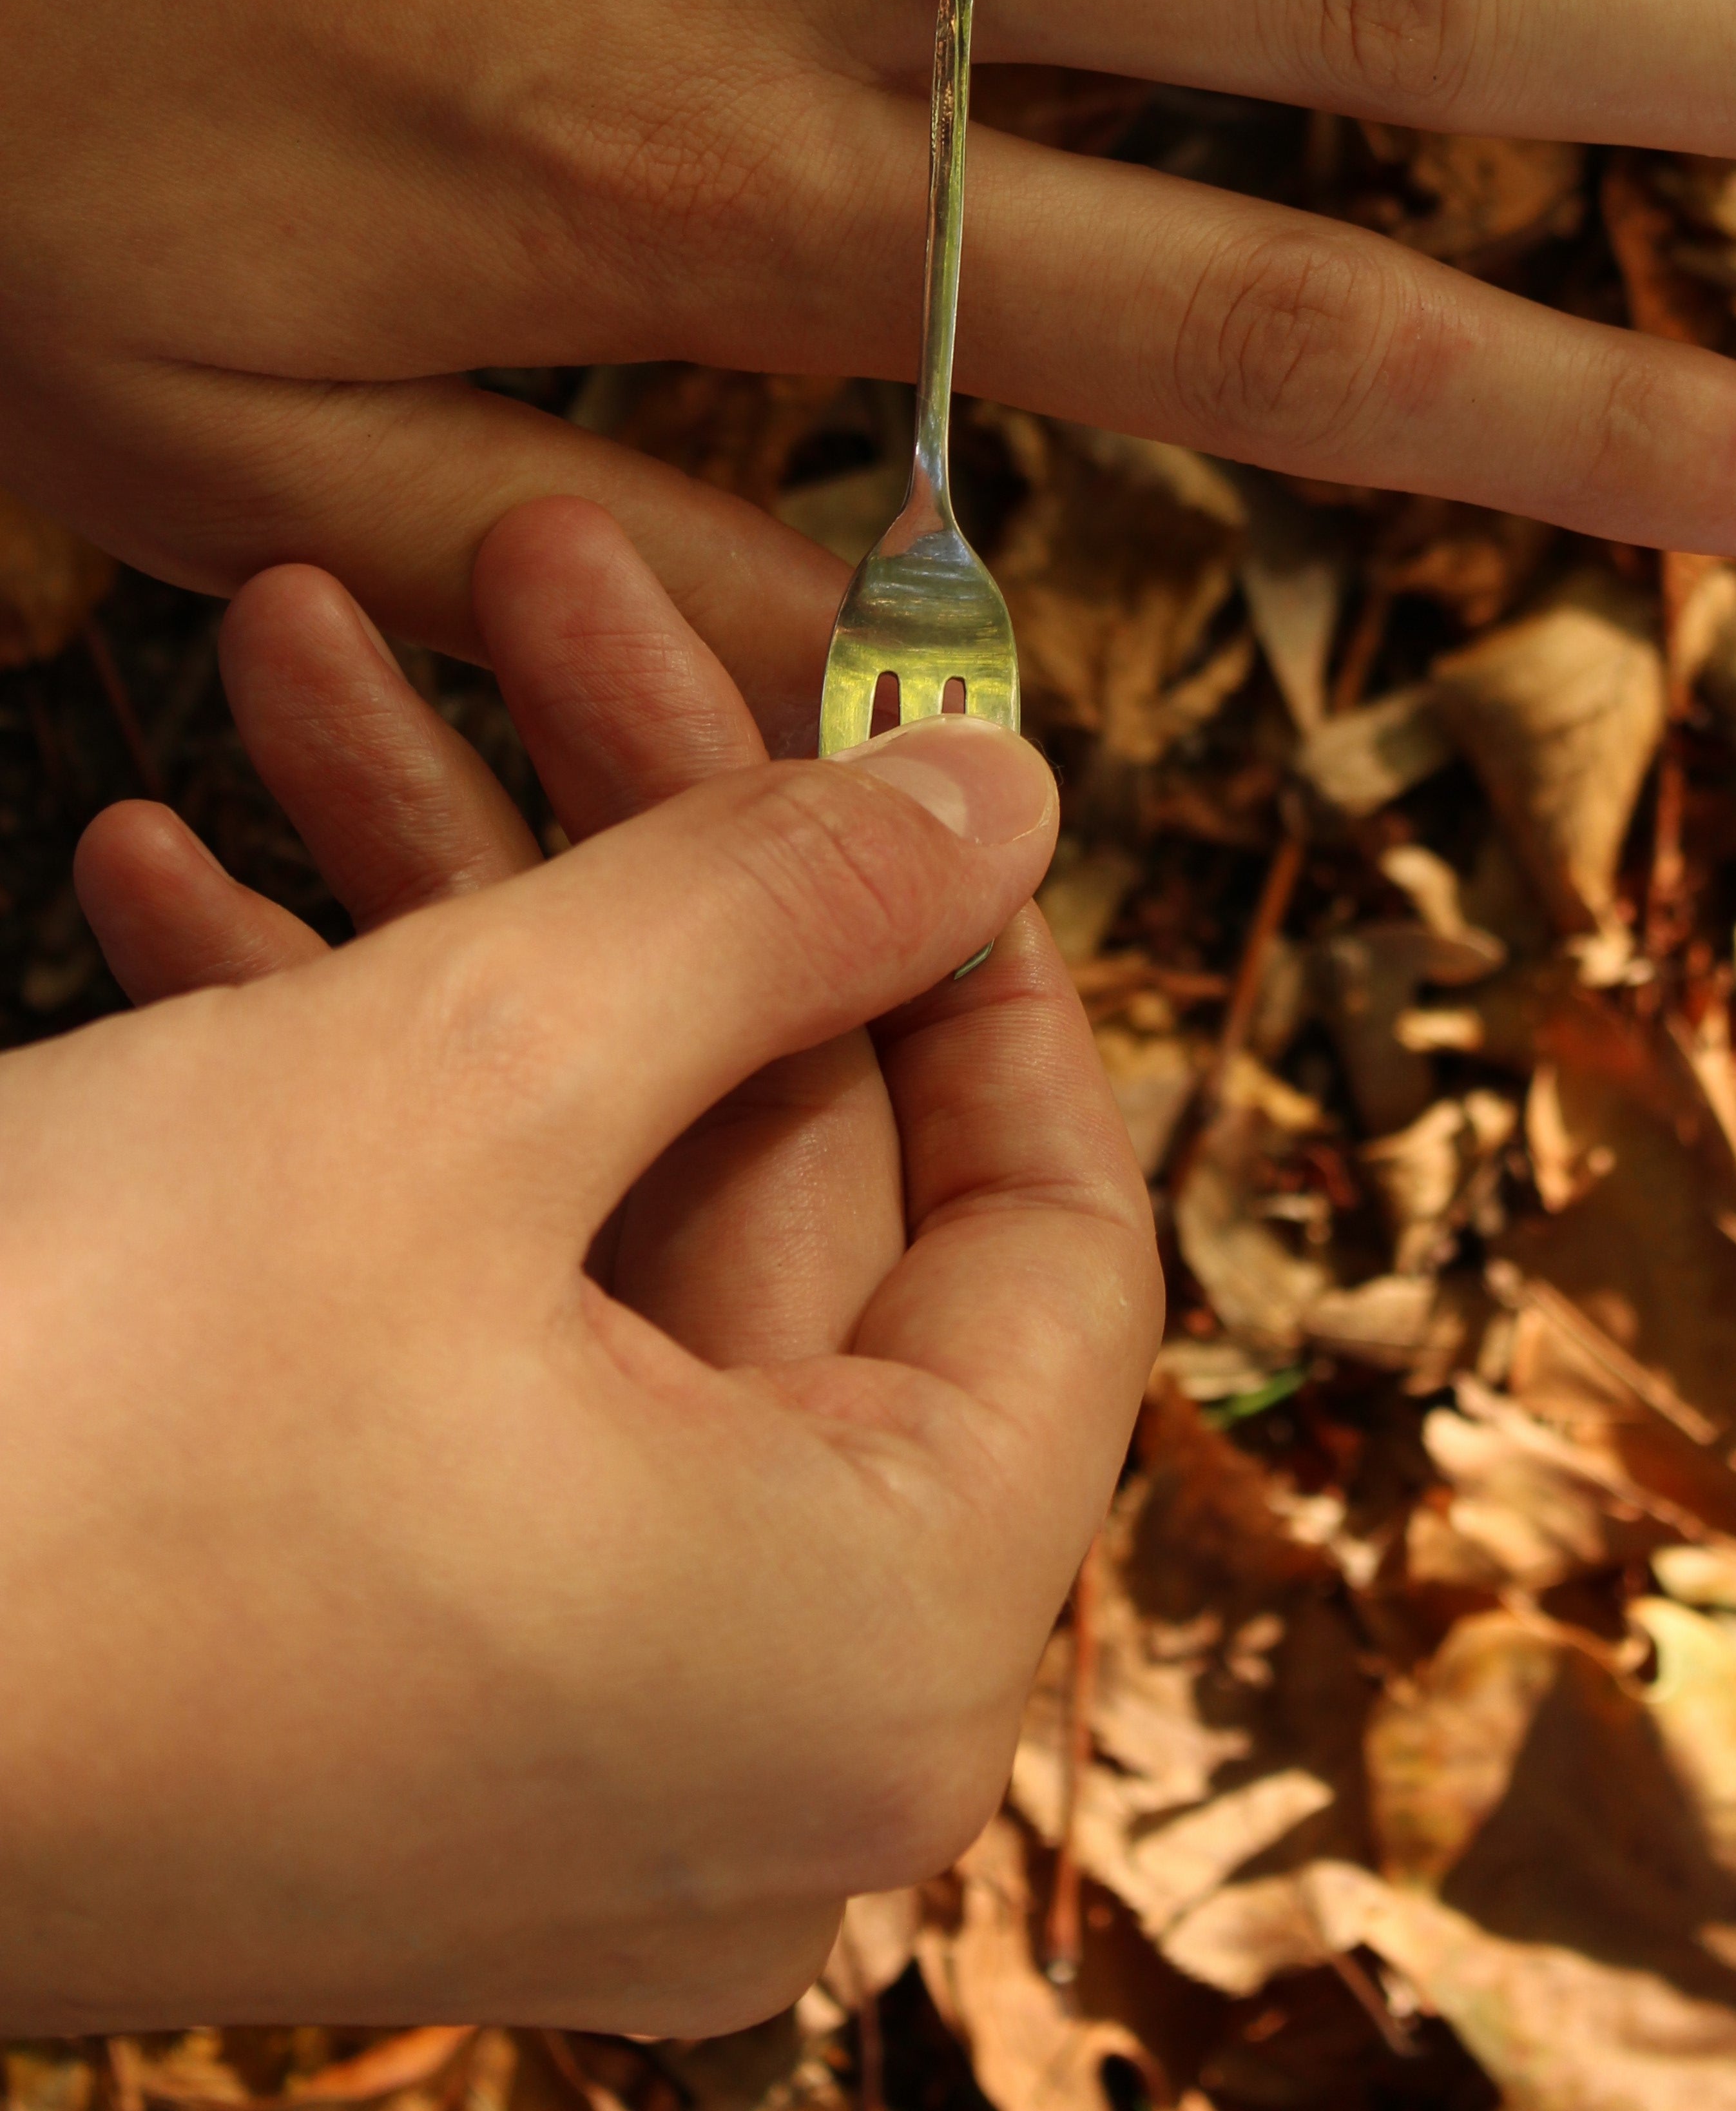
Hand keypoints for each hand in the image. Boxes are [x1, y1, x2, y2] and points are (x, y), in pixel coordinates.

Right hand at [3, 502, 1155, 2028]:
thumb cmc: (55, 1422)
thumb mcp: (463, 1076)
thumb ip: (783, 910)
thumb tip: (1003, 805)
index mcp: (871, 1644)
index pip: (1047, 1225)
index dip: (956, 931)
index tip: (870, 718)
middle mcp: (753, 1743)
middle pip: (774, 1184)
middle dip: (615, 845)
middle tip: (515, 584)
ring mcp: (549, 1742)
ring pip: (578, 1239)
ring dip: (434, 932)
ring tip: (296, 657)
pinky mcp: (362, 1696)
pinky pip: (441, 1360)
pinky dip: (336, 1123)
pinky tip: (179, 885)